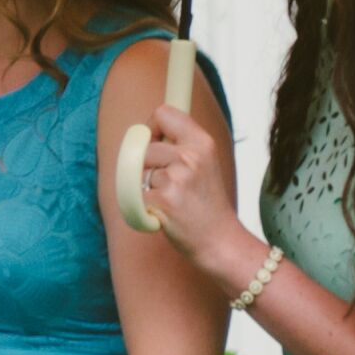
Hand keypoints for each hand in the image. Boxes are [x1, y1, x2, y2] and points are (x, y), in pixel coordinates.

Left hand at [136, 102, 262, 290]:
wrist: (220, 242)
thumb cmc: (206, 203)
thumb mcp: (204, 163)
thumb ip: (180, 143)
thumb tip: (146, 127)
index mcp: (202, 143)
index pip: (163, 112)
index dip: (152, 128)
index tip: (156, 142)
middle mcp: (191, 156)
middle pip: (143, 145)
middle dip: (147, 164)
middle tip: (169, 184)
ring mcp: (177, 178)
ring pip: (137, 170)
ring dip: (145, 185)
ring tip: (170, 199)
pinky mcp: (162, 200)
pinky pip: (134, 193)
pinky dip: (142, 205)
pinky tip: (164, 213)